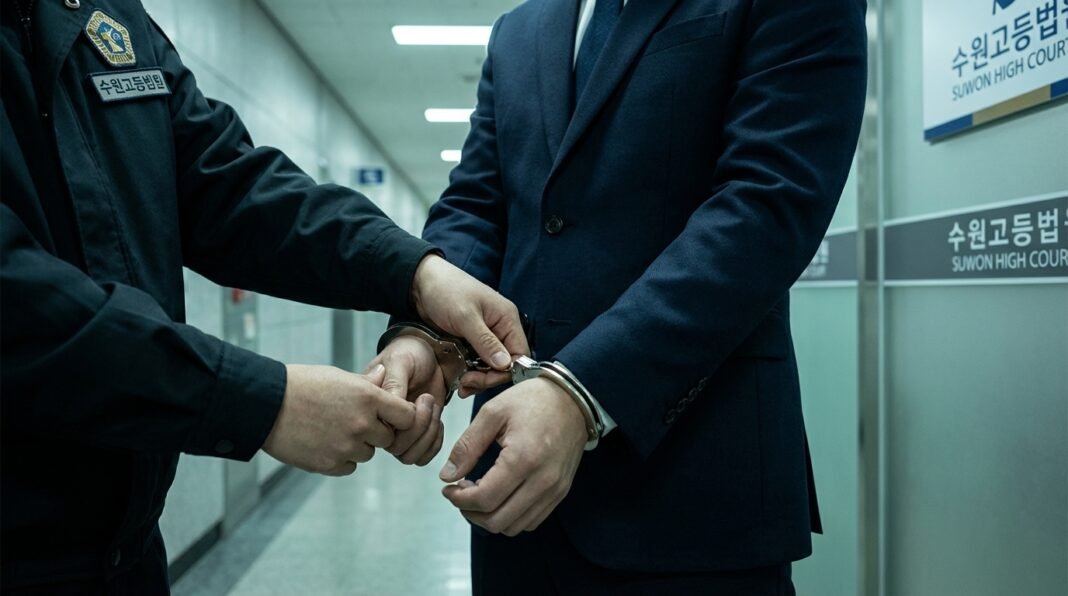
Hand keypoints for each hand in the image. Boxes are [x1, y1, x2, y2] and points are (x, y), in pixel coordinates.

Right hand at [262, 364, 416, 475]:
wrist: (265, 406)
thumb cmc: (301, 385)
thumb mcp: (338, 376)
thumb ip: (366, 383)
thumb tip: (384, 374)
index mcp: (368, 398)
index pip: (407, 416)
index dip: (400, 416)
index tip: (390, 415)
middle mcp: (362, 424)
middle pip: (388, 438)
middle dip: (376, 431)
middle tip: (353, 420)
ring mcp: (346, 447)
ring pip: (367, 453)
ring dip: (357, 445)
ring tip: (333, 429)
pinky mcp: (329, 465)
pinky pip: (349, 467)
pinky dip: (341, 459)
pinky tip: (324, 442)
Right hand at [367, 337, 445, 465]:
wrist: (429, 352)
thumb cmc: (410, 352)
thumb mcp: (400, 360)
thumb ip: (393, 382)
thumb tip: (390, 405)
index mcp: (370, 405)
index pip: (385, 432)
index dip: (408, 422)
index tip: (421, 397)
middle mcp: (380, 422)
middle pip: (397, 448)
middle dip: (421, 427)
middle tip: (428, 399)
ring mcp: (396, 431)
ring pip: (409, 456)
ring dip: (428, 435)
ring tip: (433, 408)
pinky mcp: (412, 435)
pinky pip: (421, 456)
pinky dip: (435, 443)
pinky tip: (438, 422)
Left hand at [411, 255, 528, 393]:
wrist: (420, 282)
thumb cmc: (446, 289)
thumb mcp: (465, 317)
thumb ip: (486, 342)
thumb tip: (505, 364)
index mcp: (507, 318)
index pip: (520, 354)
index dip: (506, 371)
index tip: (484, 379)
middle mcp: (500, 328)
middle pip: (506, 363)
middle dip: (489, 377)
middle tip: (468, 382)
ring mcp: (486, 335)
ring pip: (492, 365)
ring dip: (479, 377)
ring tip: (462, 383)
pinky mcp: (472, 341)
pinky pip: (478, 362)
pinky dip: (471, 372)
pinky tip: (460, 377)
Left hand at [439, 378, 587, 534]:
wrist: (573, 399)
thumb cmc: (532, 400)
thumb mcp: (493, 413)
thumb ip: (467, 446)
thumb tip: (447, 476)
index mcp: (522, 459)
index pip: (484, 499)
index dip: (459, 500)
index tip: (448, 488)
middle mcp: (542, 481)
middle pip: (497, 521)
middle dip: (471, 512)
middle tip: (461, 492)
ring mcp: (554, 490)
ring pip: (514, 526)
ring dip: (490, 516)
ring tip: (480, 492)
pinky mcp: (561, 492)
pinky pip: (531, 521)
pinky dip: (511, 516)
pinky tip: (502, 494)